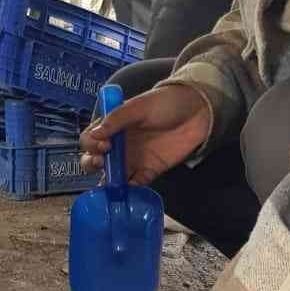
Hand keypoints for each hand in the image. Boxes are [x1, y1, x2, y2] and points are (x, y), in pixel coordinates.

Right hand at [81, 83, 210, 184]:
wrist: (198, 109)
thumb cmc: (166, 102)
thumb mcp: (139, 106)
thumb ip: (117, 119)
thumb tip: (95, 135)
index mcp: (113, 127)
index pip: (91, 139)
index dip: (91, 145)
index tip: (103, 145)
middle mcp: (120, 145)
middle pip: (96, 160)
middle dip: (92, 164)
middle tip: (101, 162)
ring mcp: (134, 159)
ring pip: (113, 175)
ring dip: (109, 180)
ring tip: (113, 180)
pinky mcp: (151, 170)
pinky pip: (137, 184)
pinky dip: (132, 188)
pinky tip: (132, 186)